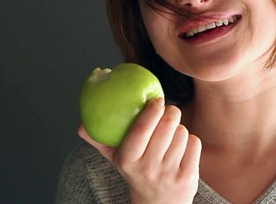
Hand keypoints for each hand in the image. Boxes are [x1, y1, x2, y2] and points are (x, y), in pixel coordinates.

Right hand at [78, 98, 201, 203]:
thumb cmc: (136, 172)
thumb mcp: (115, 159)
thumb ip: (98, 140)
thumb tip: (81, 124)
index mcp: (127, 160)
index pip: (141, 130)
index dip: (151, 111)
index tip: (156, 100)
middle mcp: (148, 169)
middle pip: (167, 126)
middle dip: (171, 112)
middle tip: (168, 111)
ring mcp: (169, 174)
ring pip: (182, 133)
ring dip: (180, 129)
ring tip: (172, 135)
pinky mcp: (187, 177)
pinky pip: (194, 143)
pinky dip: (191, 141)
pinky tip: (183, 147)